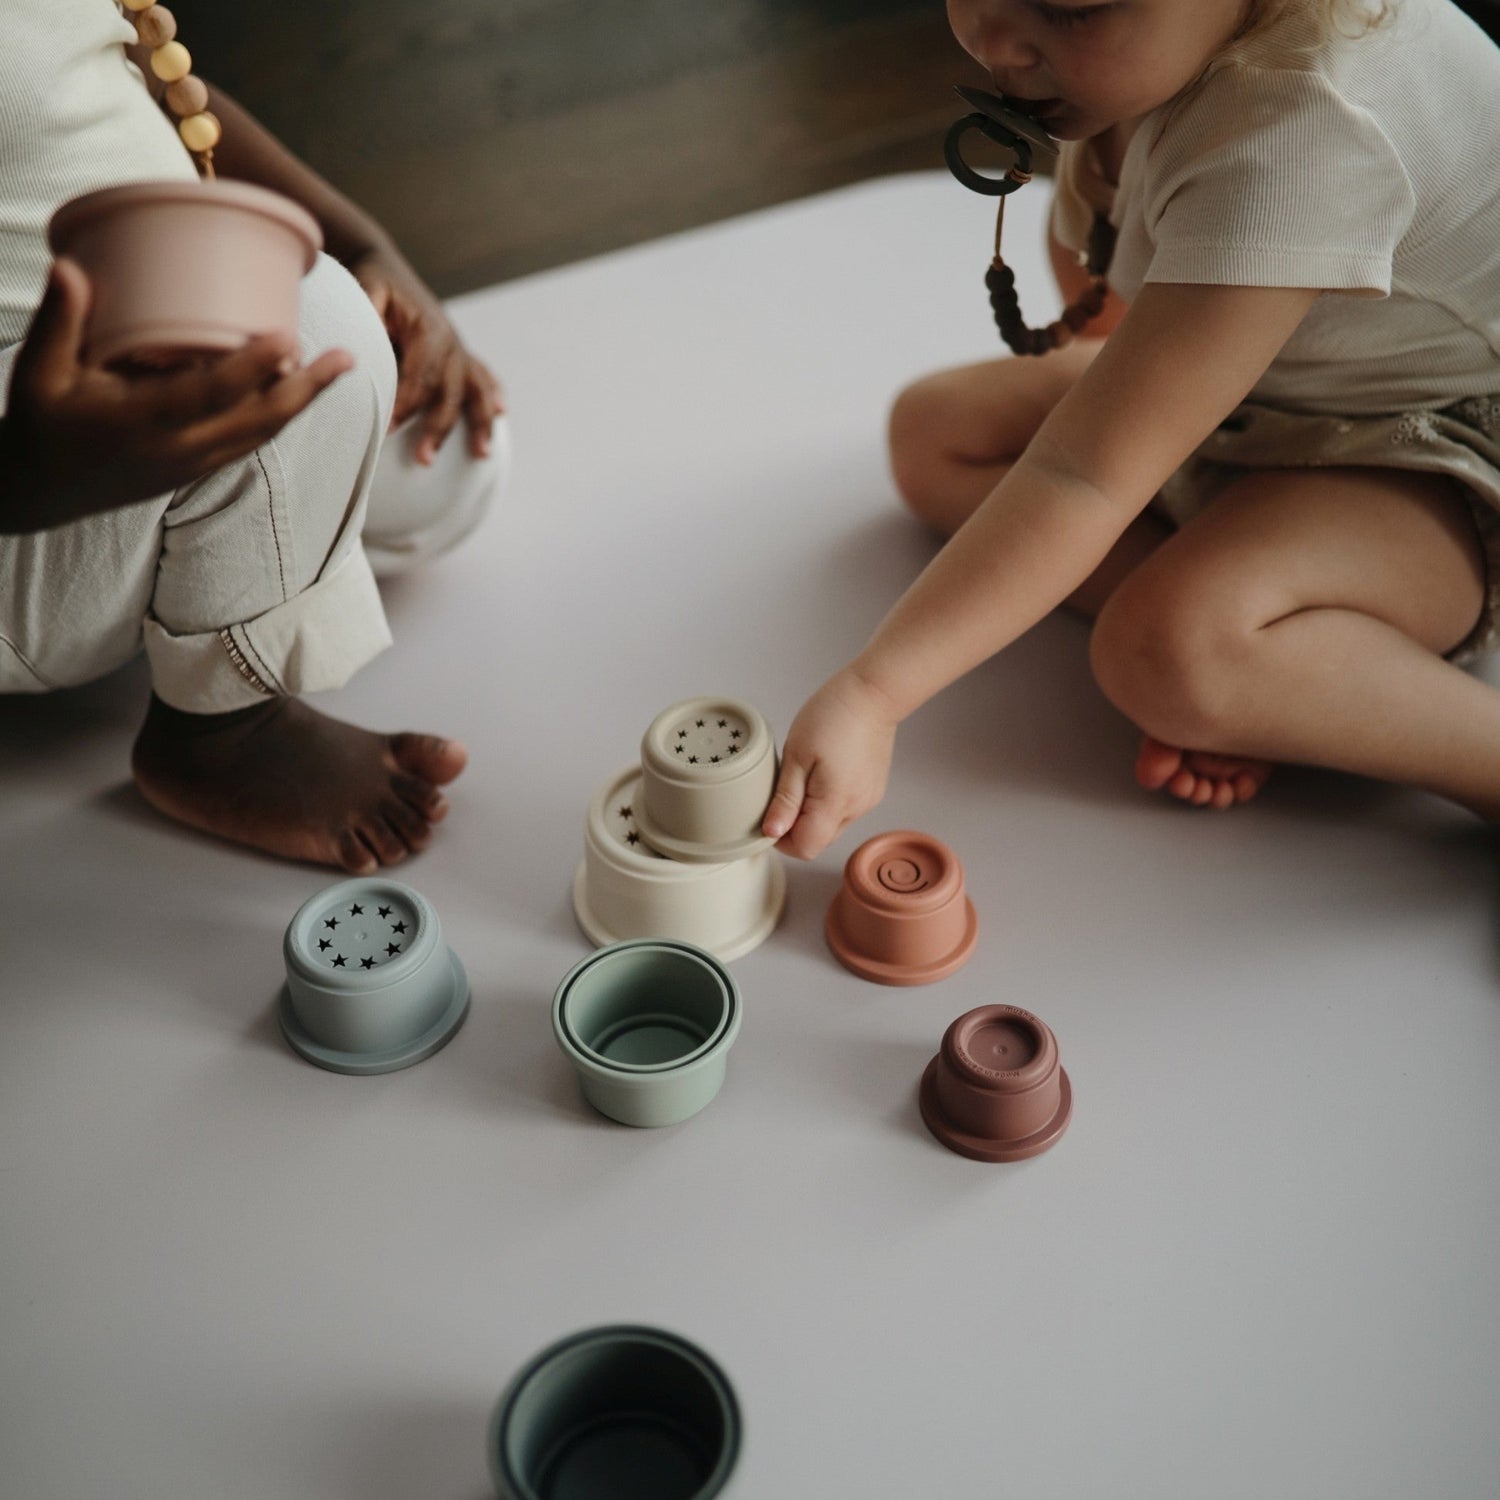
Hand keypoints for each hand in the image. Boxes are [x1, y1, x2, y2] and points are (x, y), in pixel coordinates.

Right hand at [1, 258, 351, 532]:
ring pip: (262, 434)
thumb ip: (59, 322)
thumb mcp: (38, 373)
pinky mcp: (197, 470)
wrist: (39, 492)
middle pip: (259, 421)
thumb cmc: (41, 424)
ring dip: (302, 401)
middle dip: (307, 389)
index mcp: (143, 424)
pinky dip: (279, 416)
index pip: (210, 396)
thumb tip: (71, 267)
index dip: (252, 369)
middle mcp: (179, 450)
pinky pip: (250, 441)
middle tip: (347, 356)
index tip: (287, 338)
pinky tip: (299, 391)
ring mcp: (193, 464)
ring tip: (335, 367)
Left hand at [349, 244, 503, 463]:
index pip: (422, 375)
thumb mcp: (366, 291)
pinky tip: (503, 413)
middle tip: (424, 459)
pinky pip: (482, 377)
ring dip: (480, 423)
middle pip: (450, 392)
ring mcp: (459, 349)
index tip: (390, 428)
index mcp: (430, 330)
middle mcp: (451, 342)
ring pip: (474, 391)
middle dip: (439, 427)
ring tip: (480, 454)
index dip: (407, 404)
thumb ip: (369, 316)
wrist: (384, 263)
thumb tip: (365, 344)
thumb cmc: (372, 282)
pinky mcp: (460, 353)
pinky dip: (492, 395)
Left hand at [762, 668, 898, 859]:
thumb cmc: (833, 716)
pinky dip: (828, 801)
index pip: (805, 848)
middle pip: (818, 839)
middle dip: (795, 824)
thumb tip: (772, 832)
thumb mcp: (796, 755)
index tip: (770, 815)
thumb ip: (785, 799)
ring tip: (805, 775)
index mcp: (835, 803)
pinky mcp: (872, 790)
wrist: (872, 693)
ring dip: (812, 813)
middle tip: (784, 789)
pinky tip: (823, 771)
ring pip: (831, 825)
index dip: (781, 839)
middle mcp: (856, 808)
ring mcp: (867, 800)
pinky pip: (844, 809)